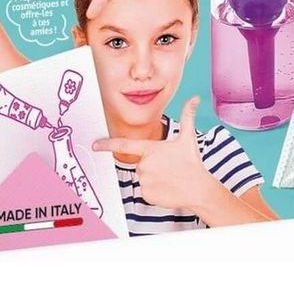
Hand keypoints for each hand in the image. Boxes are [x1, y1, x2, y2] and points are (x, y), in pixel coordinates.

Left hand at [93, 98, 214, 209]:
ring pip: (143, 176)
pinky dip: (155, 189)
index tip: (95, 144)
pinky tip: (167, 187)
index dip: (107, 144)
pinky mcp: (146, 195)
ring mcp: (144, 180)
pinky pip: (146, 190)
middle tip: (168, 166)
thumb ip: (188, 115)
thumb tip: (195, 99)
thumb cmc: (191, 163)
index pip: (124, 144)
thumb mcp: (188, 137)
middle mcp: (144, 164)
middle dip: (152, 163)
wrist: (197, 189)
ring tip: (169, 177)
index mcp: (151, 149)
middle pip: (141, 162)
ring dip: (154, 176)